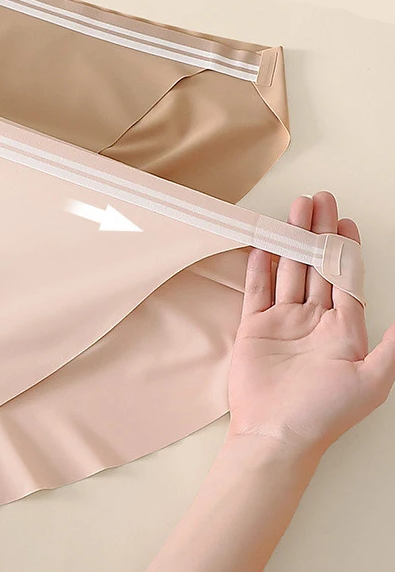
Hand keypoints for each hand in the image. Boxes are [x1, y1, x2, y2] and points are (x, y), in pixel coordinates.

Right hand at [228, 191, 394, 456]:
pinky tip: (264, 247)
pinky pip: (257, 290)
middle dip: (318, 232)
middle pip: (316, 266)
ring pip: (288, 271)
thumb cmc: (325, 413)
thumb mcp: (372, 381)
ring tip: (293, 212)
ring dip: (290, 241)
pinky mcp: (254, 328)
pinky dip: (259, 267)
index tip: (345, 221)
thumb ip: (391, 347)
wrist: (277, 434)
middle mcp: (314, 321)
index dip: (346, 248)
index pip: (346, 279)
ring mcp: (283, 322)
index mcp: (344, 330)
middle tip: (318, 201)